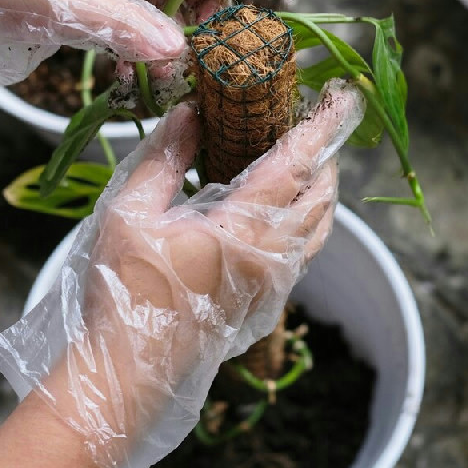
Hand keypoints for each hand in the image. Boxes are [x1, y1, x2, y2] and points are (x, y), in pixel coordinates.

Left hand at [0, 0, 287, 122]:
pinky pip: (127, 27)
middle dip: (213, 7)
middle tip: (235, 43)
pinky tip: (139, 83)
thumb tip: (179, 51)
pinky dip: (140, 53)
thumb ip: (123, 26)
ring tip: (192, 69)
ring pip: (158, 3)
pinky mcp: (79, 7)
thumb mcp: (61, 1)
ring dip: (176, 35)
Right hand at [0, 80, 364, 467]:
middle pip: (321, 196)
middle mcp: (272, 256)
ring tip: (306, 164)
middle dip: (326, 156)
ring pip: (318, 230)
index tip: (343, 98)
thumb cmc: (124, 289)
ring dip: (320, 192)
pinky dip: (305, 224)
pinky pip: (302, 255)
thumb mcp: (129, 211)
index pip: (297, 164)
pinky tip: (279, 214)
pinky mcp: (266, 306)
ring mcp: (274, 285)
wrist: (128, 369)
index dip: (322, 127)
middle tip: (315, 125)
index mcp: (243, 228)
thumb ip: (163, 157)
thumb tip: (190, 112)